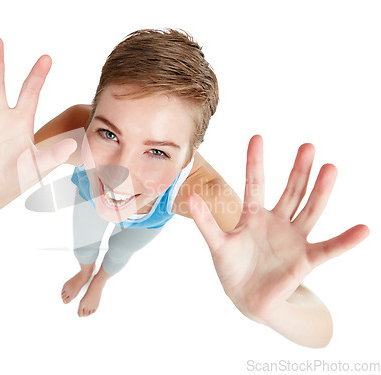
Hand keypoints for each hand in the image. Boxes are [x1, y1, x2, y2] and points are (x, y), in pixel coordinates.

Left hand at [188, 135, 368, 321]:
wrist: (247, 299)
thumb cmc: (233, 269)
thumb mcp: (217, 244)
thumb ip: (205, 222)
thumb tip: (189, 196)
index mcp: (254, 216)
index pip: (255, 183)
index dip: (255, 162)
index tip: (256, 137)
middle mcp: (277, 222)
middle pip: (291, 191)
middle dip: (298, 170)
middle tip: (307, 146)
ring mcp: (293, 239)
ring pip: (310, 210)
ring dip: (321, 191)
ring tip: (330, 168)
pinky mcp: (305, 260)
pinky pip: (329, 248)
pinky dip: (346, 241)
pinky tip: (363, 230)